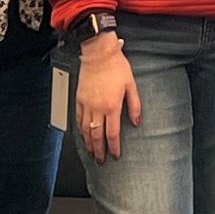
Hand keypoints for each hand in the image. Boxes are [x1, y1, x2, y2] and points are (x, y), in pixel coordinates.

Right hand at [77, 37, 141, 162]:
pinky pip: (78, 119)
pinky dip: (80, 130)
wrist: (99, 53)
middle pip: (97, 136)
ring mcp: (87, 104)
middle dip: (99, 150)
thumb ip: (134, 106)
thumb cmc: (116, 66)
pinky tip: (82, 135)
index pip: (112, 133)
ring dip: (88, 144)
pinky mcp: (79, 98)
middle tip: (101, 160)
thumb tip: (136, 121)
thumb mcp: (131, 85)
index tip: (115, 155)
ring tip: (91, 152)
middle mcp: (97, 108)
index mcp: (112, 106)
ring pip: (85, 130)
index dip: (114, 147)